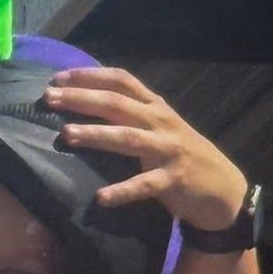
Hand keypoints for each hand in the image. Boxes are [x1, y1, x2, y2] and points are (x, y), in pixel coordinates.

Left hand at [44, 67, 247, 230]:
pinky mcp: (173, 181)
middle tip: (49, 99)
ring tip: (66, 134)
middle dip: (82, 99)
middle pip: (117, 104)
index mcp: (154, 107)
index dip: (89, 76)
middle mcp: (160, 122)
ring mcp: (168, 150)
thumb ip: (130, 113)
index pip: (121, 80)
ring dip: (96, 134)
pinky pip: (144, 185)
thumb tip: (85, 102)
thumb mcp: (158, 126)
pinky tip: (101, 198)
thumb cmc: (180, 155)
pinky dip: (122, 191)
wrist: (223, 189)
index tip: (57, 78)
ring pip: (127, 138)